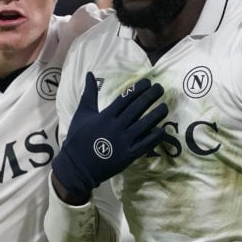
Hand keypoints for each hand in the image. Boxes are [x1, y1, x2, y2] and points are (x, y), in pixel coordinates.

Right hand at [51, 72, 167, 201]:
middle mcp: (116, 126)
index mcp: (105, 116)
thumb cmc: (78, 138)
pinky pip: (145, 144)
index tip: (148, 82)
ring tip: (165, 106)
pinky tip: (162, 130)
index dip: (138, 89)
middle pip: (137, 108)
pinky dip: (154, 137)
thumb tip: (90, 74)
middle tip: (160, 88)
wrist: (77, 167)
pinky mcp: (128, 156)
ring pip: (144, 125)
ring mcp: (123, 142)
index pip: (125, 98)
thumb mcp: (82, 114)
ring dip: (156, 115)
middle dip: (150, 96)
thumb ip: (89, 94)